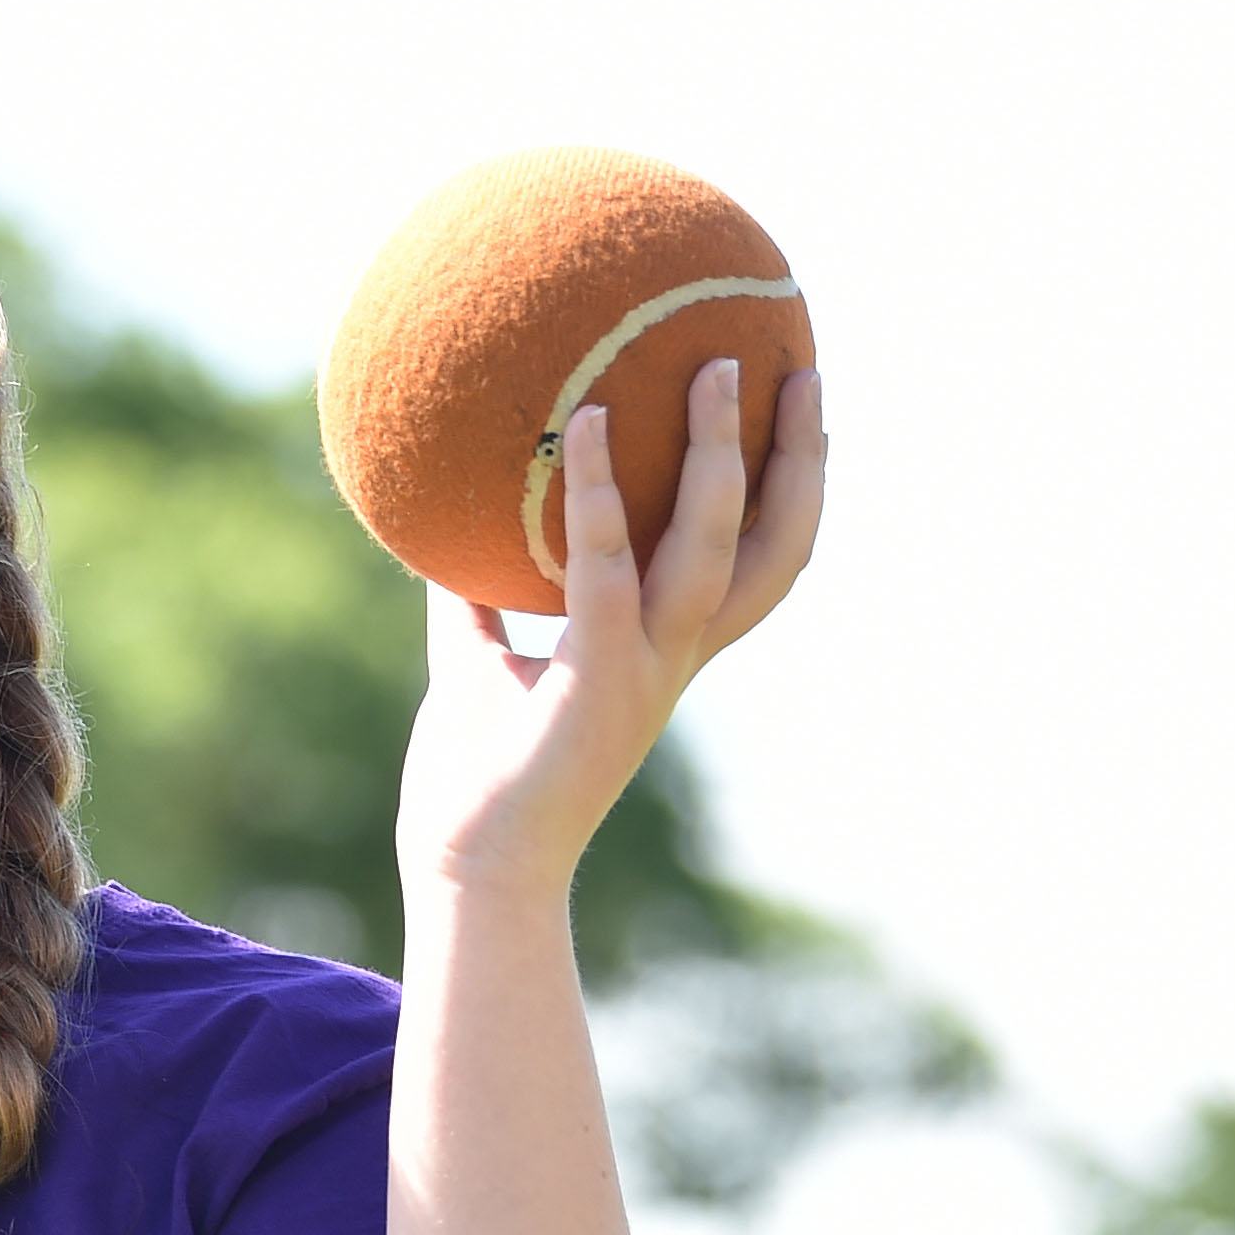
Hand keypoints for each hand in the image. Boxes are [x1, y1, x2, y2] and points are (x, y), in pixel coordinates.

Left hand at [398, 358, 825, 902]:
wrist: (473, 869)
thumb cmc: (476, 778)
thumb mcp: (474, 664)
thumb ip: (472, 597)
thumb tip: (437, 523)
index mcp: (665, 652)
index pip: (758, 559)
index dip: (791, 487)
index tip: (796, 410)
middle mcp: (676, 655)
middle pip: (776, 542)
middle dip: (797, 455)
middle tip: (796, 364)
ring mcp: (644, 666)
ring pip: (715, 543)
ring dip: (719, 452)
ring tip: (709, 365)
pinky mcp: (595, 676)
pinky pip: (605, 568)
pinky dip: (602, 495)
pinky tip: (586, 427)